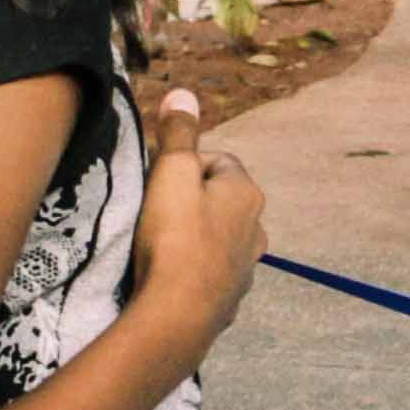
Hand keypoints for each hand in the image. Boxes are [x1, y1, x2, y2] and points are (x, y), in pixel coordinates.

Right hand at [125, 92, 265, 363]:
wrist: (178, 316)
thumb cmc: (174, 238)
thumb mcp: (171, 173)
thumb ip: (178, 133)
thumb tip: (184, 94)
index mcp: (247, 193)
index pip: (218, 161)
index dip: (184, 164)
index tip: (155, 177)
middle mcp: (256, 228)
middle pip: (219, 200)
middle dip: (189, 199)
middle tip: (153, 210)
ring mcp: (246, 267)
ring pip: (217, 237)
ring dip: (192, 235)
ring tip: (157, 243)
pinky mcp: (230, 299)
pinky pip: (209, 272)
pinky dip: (192, 268)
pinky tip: (167, 275)